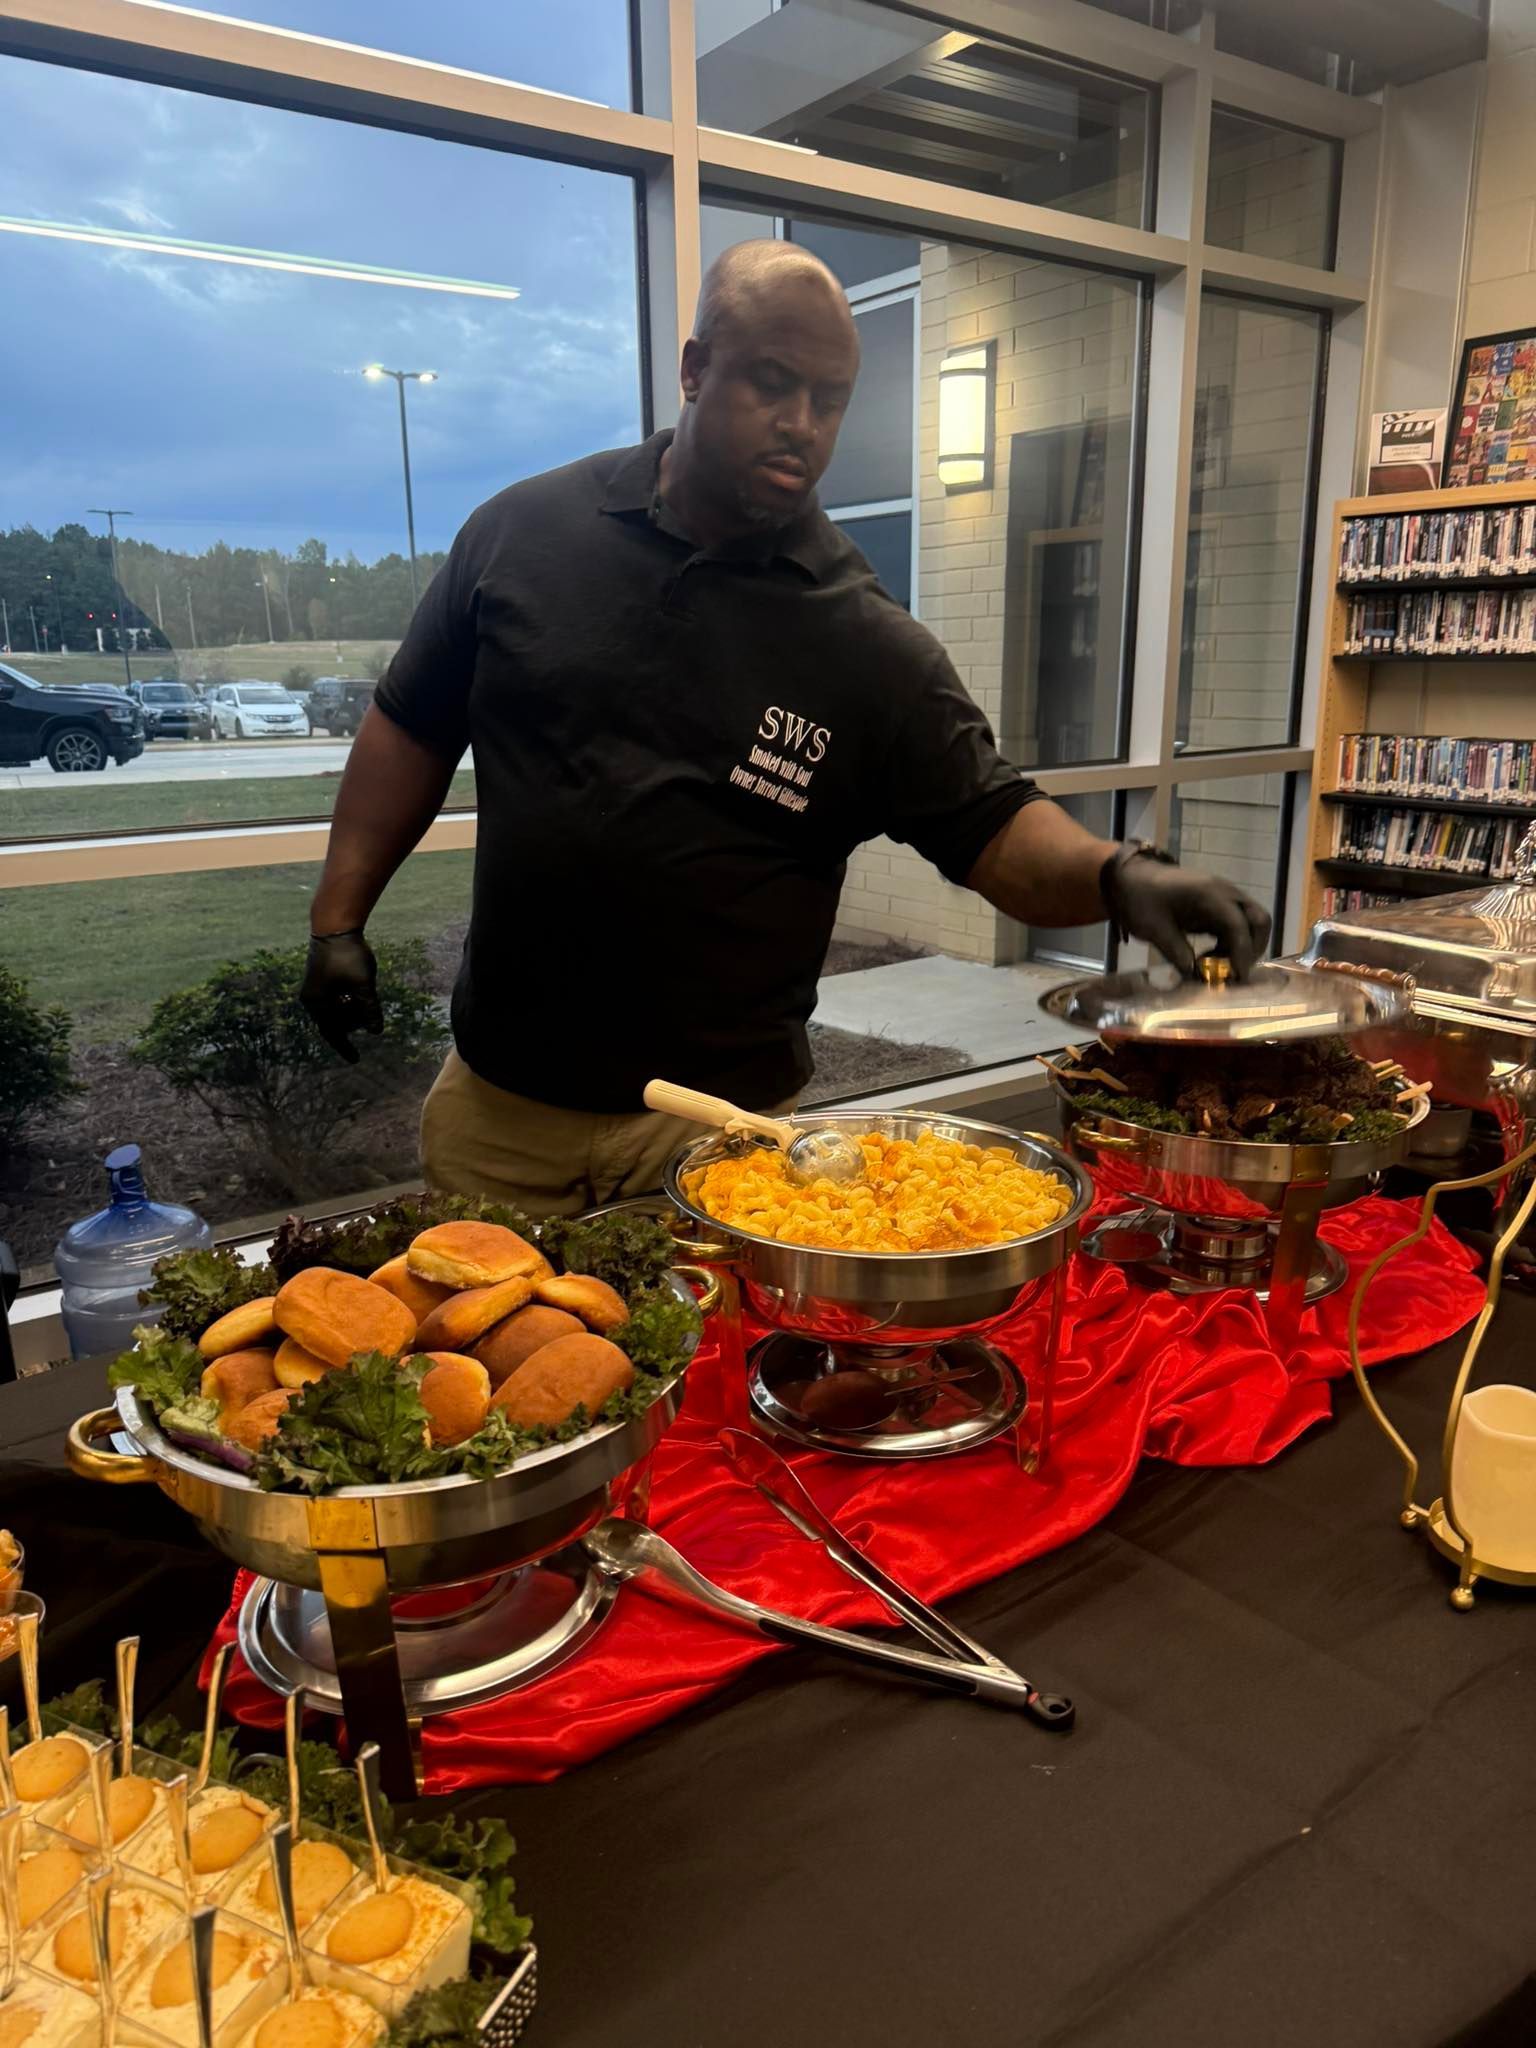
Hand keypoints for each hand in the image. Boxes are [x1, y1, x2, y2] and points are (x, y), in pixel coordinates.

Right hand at [300, 929, 382, 1062]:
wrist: (334, 925)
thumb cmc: (348, 954)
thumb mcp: (363, 984)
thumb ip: (369, 1008)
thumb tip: (376, 1032)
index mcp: (317, 1002)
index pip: (332, 1033)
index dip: (345, 1047)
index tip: (356, 1060)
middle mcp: (311, 998)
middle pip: (334, 1022)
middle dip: (352, 1023)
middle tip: (369, 1016)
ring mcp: (314, 988)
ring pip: (335, 1010)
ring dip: (351, 1011)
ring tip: (366, 1000)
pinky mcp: (320, 978)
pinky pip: (334, 999)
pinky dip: (347, 1001)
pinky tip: (360, 993)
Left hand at [1101, 844, 1270, 980]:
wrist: (1130, 878)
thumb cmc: (1139, 899)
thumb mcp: (1153, 929)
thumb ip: (1176, 951)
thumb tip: (1197, 976)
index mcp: (1208, 894)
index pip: (1238, 924)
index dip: (1242, 952)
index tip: (1237, 977)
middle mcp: (1225, 893)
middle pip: (1259, 920)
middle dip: (1253, 949)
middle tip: (1233, 972)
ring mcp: (1224, 897)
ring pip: (1253, 923)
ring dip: (1244, 947)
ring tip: (1215, 966)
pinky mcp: (1219, 905)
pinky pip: (1238, 924)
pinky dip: (1233, 943)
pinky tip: (1210, 957)